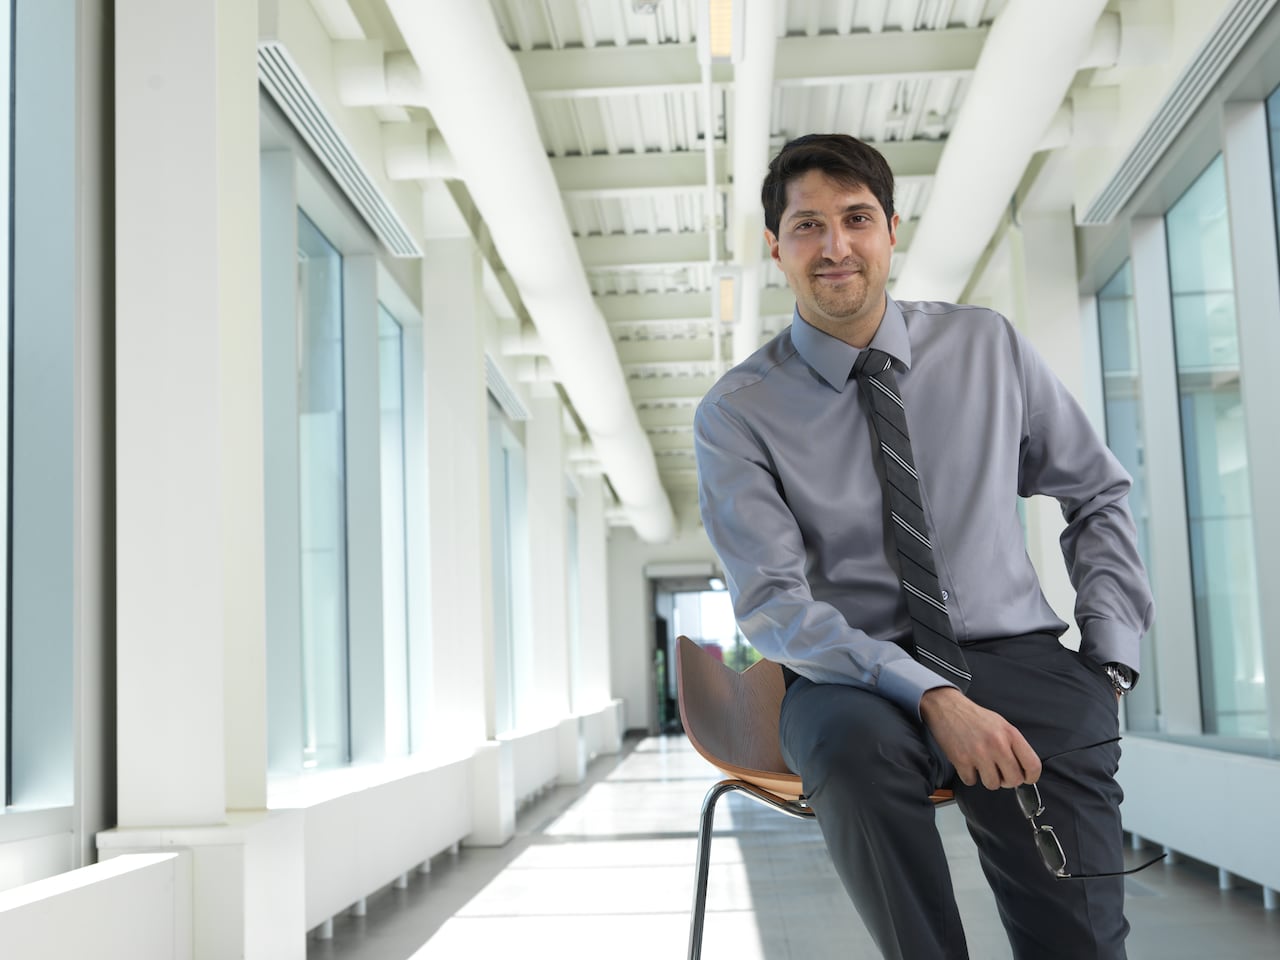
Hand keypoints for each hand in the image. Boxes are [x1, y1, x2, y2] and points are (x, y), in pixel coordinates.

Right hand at [919, 687, 1041, 789]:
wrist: (946, 707)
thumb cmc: (974, 717)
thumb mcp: (1001, 724)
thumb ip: (1014, 745)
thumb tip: (1023, 769)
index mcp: (1010, 734)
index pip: (1032, 765)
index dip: (1031, 777)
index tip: (1026, 778)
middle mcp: (997, 744)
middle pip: (1014, 780)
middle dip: (1008, 780)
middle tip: (1000, 773)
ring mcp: (979, 753)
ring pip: (993, 784)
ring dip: (988, 779)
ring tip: (982, 766)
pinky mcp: (961, 760)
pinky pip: (971, 781)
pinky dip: (969, 775)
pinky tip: (968, 763)